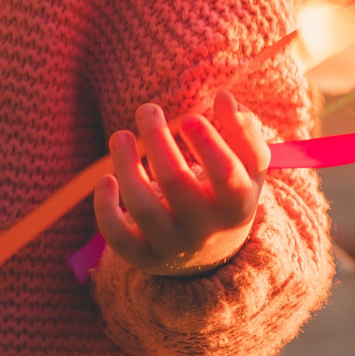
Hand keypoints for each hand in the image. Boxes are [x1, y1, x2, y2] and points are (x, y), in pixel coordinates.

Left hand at [95, 93, 268, 275]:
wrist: (213, 252)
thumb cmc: (229, 193)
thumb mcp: (249, 167)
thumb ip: (244, 129)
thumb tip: (224, 98)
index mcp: (238, 206)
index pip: (226, 175)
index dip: (208, 143)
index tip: (189, 118)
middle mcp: (206, 230)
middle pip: (176, 182)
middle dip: (157, 139)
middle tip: (147, 109)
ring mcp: (173, 247)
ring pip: (143, 207)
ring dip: (126, 165)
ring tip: (120, 136)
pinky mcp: (143, 257)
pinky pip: (117, 238)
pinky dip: (105, 209)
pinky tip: (105, 179)